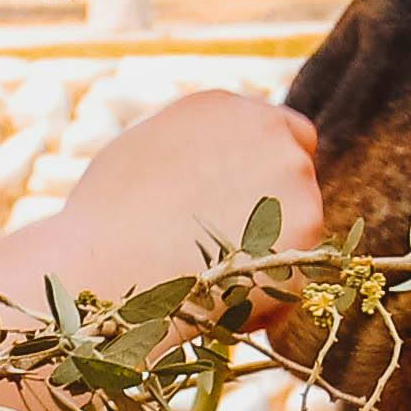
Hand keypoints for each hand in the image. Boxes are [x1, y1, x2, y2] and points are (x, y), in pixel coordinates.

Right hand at [38, 88, 324, 287]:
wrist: (104, 269)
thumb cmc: (103, 220)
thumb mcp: (146, 152)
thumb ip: (197, 147)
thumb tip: (215, 160)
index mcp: (227, 108)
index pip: (283, 131)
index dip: (269, 168)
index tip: (252, 198)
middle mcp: (272, 136)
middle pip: (298, 172)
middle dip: (276, 205)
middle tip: (233, 244)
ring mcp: (297, 184)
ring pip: (300, 224)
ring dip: (272, 250)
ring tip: (211, 277)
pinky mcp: (307, 238)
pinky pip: (295, 273)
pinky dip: (270, 293)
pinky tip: (222, 302)